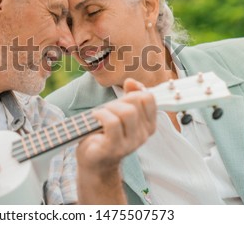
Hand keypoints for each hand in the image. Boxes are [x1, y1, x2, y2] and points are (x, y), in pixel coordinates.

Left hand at [76, 78, 156, 203]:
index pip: (149, 98)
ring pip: (126, 112)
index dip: (134, 91)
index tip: (122, 98)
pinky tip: (95, 117)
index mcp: (148, 125)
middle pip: (136, 102)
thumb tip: (131, 81)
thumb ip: (130, 96)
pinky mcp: (115, 147)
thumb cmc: (106, 134)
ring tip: (101, 114)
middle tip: (108, 108)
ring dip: (109, 108)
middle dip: (118, 100)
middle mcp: (143, 135)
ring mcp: (130, 143)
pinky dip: (101, 115)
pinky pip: (112, 123)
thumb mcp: (120, 112)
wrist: (94, 161)